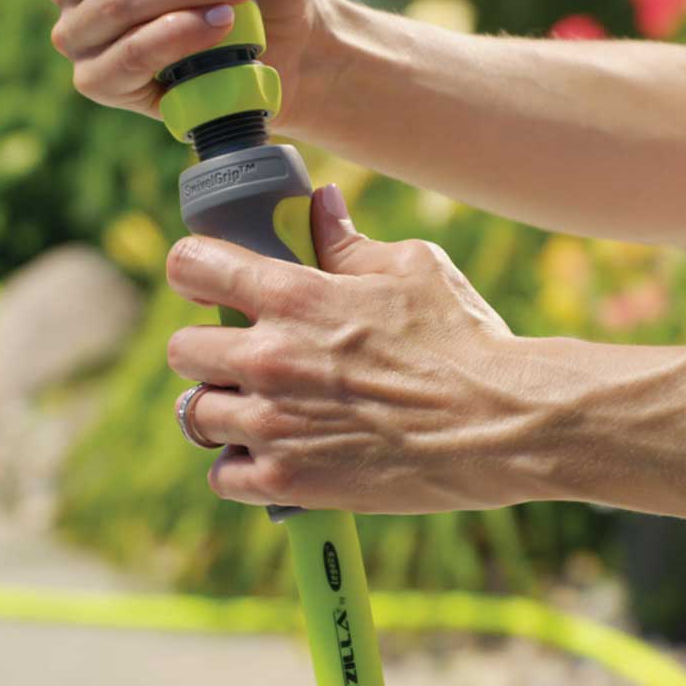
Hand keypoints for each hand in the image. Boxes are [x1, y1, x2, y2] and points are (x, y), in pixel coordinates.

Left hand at [166, 185, 527, 514]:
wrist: (504, 424)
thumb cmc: (464, 340)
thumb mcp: (412, 268)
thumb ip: (347, 240)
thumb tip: (319, 204)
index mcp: (291, 295)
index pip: (190, 265)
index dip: (195, 270)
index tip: (209, 283)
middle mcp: (268, 357)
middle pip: (180, 349)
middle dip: (207, 349)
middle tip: (244, 356)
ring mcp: (272, 424)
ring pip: (194, 415)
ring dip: (223, 410)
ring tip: (261, 410)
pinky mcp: (288, 481)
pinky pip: (223, 476)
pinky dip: (242, 468)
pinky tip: (276, 454)